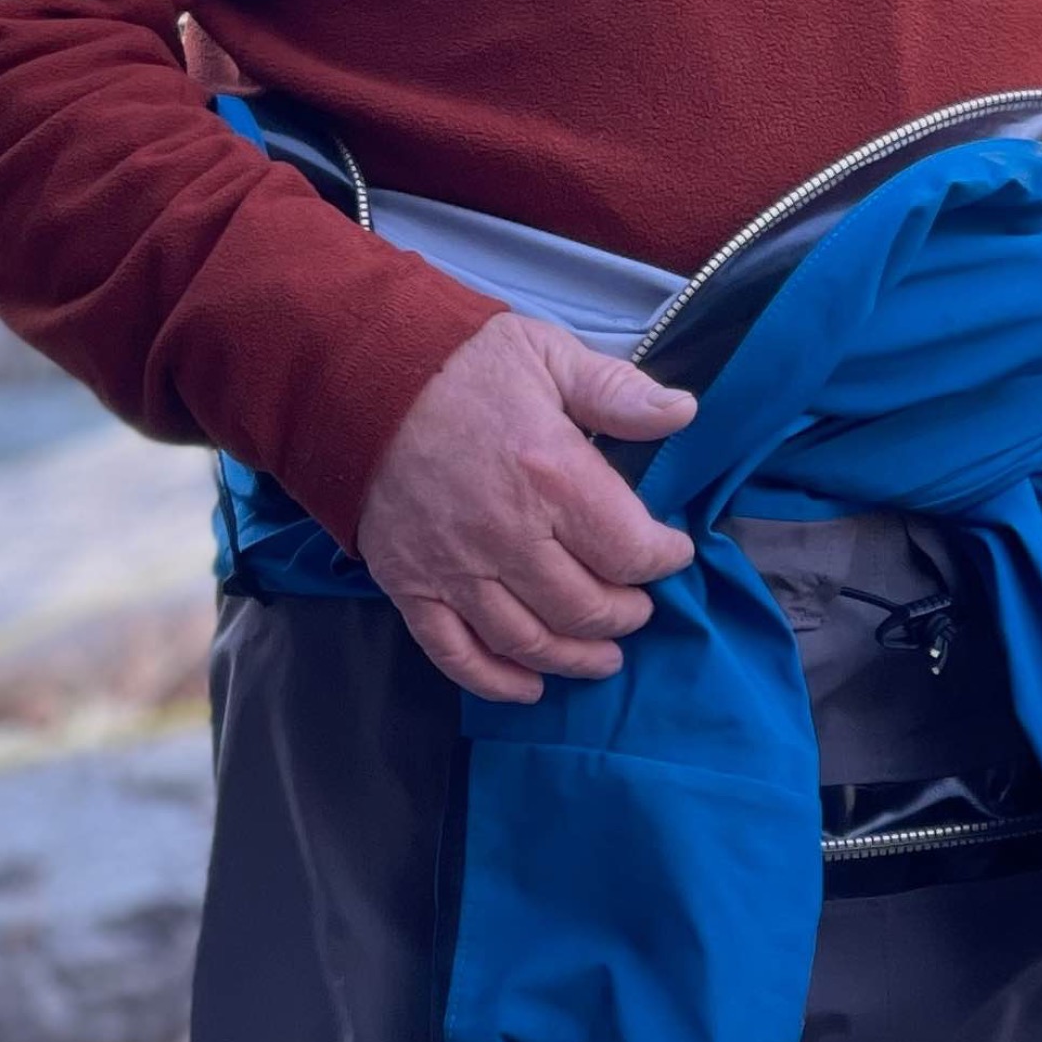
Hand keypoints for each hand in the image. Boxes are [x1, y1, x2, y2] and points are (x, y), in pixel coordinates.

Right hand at [356, 313, 699, 703]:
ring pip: (530, 641)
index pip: (630, 549)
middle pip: (586, 607)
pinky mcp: (411, 586)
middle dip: (625, 614)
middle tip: (638, 606)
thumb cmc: (461, 362)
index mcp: (552, 474)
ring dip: (575, 658)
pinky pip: (456, 654)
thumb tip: (684, 413)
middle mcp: (508, 535)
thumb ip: (618, 392)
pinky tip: (529, 687)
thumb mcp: (548, 354)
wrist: (358, 376)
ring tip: (603, 656)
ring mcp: (455, 568)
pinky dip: (496, 682)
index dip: (662, 558)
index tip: (671, 552)